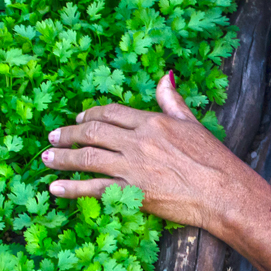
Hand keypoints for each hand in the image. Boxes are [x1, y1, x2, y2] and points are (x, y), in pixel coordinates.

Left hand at [42, 72, 240, 230]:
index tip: (79, 119)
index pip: (111, 113)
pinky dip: (71, 188)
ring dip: (63, 158)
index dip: (91, 114)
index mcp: (152, 122)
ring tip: (46, 158)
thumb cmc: (214, 160)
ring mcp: (133, 167)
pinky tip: (55, 188)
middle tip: (54, 137)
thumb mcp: (192, 123)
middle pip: (94, 132)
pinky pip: (94, 188)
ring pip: (88, 158)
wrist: (224, 192)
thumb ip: (172, 101)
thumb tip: (165, 77)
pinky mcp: (132, 192)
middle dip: (69, 134)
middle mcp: (138, 141)